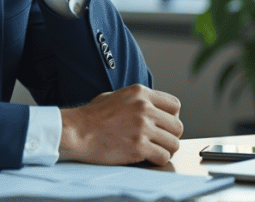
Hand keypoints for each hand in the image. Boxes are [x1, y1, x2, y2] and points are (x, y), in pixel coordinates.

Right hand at [58, 84, 182, 165]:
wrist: (77, 131)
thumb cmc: (91, 116)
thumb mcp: (115, 96)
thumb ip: (135, 100)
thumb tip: (149, 106)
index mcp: (140, 93)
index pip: (174, 105)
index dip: (172, 117)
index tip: (163, 124)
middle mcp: (144, 108)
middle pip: (177, 126)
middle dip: (170, 135)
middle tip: (159, 140)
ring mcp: (142, 128)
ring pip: (174, 143)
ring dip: (165, 149)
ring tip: (154, 150)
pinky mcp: (138, 147)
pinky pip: (163, 156)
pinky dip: (158, 159)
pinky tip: (147, 157)